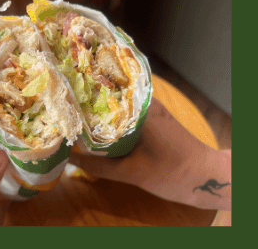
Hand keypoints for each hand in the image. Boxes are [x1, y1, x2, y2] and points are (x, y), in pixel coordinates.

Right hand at [68, 97, 230, 210]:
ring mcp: (147, 108)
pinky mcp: (149, 117)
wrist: (207, 178)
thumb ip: (99, 166)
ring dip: (93, 104)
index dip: (80, 86)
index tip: (57, 88)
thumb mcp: (132, 173)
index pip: (104, 87)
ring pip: (113, 100)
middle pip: (106, 90)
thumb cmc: (173, 173)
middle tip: (56, 99)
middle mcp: (143, 102)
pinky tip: (88, 123)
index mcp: (139, 108)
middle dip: (82, 94)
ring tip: (66, 108)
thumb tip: (69, 160)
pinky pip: (121, 110)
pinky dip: (105, 115)